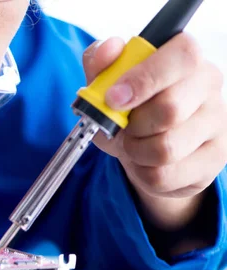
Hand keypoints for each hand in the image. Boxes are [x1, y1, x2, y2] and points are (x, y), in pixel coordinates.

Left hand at [83, 35, 226, 232]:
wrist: (142, 149)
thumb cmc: (127, 110)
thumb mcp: (104, 85)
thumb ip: (99, 61)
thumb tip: (110, 48)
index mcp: (186, 58)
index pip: (182, 56)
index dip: (144, 78)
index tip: (113, 98)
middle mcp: (209, 86)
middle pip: (170, 109)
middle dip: (133, 126)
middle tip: (125, 126)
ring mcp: (217, 123)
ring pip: (166, 149)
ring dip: (135, 152)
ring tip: (133, 145)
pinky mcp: (214, 158)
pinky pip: (165, 176)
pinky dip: (142, 174)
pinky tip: (145, 163)